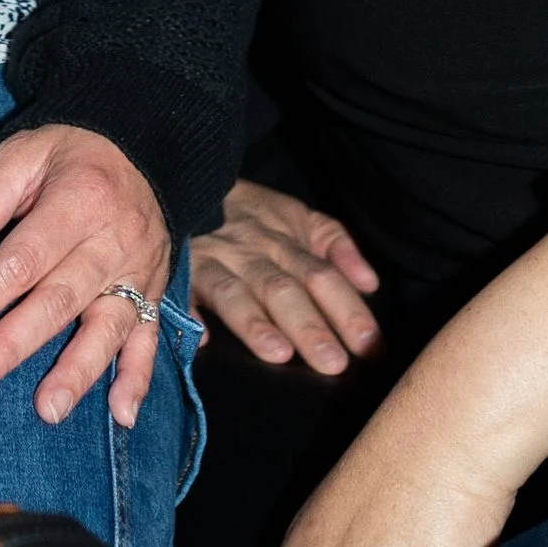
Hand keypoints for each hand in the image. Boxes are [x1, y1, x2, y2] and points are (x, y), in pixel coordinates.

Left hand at [0, 126, 173, 430]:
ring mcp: (139, 270)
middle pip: (58, 300)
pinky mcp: (155, 290)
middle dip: (11, 345)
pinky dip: (138, 377)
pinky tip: (121, 415)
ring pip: (108, 327)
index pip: (19, 262)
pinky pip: (149, 337)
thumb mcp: (18, 157)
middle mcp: (114, 241)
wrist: (144, 144)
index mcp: (77, 201)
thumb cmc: (67, 151)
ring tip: (47, 411)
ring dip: (79, 371)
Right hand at [192, 179, 380, 373]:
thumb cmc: (251, 213)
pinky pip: (180, 293)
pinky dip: (190, 314)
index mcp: (284, 241)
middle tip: (332, 363)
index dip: (346, 309)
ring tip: (278, 353)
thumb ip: (336, 245)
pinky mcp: (177, 272)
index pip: (321, 276)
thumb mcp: (299, 217)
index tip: (370, 345)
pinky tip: (203, 340)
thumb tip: (370, 284)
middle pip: (282, 289)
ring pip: (234, 292)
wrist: (186, 183)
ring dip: (254, 322)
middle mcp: (249, 252)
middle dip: (308, 326)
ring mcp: (210, 261)